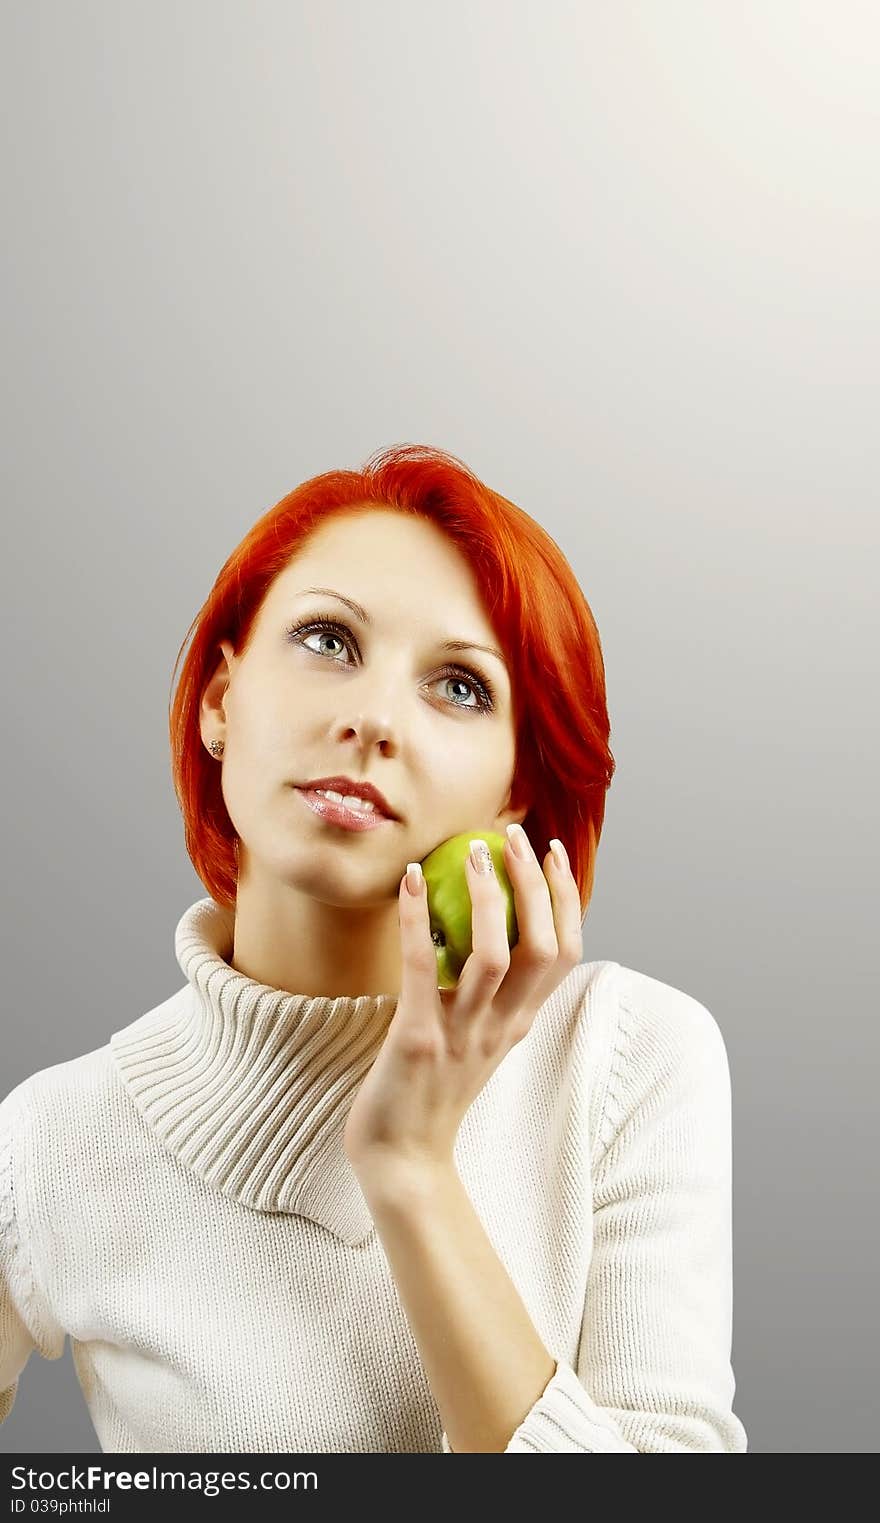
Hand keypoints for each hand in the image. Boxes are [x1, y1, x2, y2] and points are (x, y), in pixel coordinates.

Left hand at [343, 828, 582, 1180]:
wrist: (400, 1160)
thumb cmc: (427, 1092)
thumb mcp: (472, 1040)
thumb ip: (483, 996)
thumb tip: (476, 930)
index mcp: (519, 1024)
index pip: (564, 952)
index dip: (565, 898)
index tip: (552, 854)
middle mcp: (502, 1027)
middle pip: (542, 946)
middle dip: (536, 884)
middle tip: (516, 836)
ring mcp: (462, 1035)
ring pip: (495, 955)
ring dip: (489, 895)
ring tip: (476, 850)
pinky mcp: (416, 1039)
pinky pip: (421, 967)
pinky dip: (417, 918)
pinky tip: (409, 881)